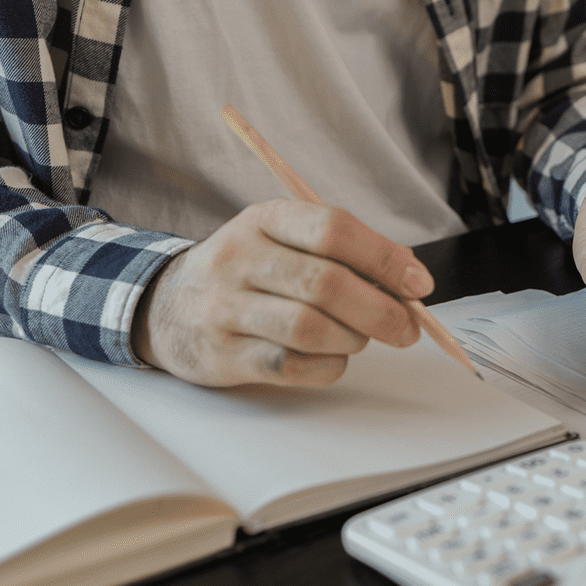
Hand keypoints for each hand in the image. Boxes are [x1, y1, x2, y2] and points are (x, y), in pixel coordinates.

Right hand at [132, 199, 433, 386]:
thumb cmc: (249, 272)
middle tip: (406, 327)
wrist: (167, 305)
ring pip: (310, 329)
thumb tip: (409, 278)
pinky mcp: (222, 354)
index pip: (334, 229)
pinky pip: (291, 366)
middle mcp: (240, 259)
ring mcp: (225, 308)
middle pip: (326, 284)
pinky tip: (331, 357)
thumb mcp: (286, 241)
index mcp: (265, 219)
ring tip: (359, 338)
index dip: (385, 259)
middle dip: (381, 310)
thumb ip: (345, 253)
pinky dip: (327, 366)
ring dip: (352, 339)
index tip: (418, 284)